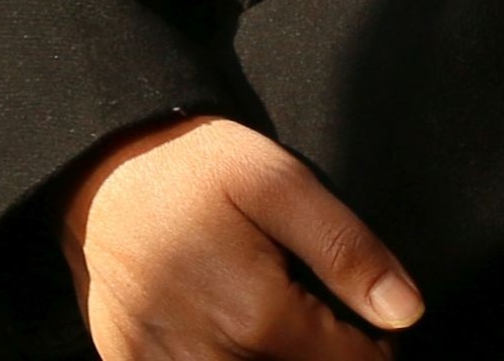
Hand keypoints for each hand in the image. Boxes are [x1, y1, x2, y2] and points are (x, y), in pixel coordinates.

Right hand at [61, 114, 423, 360]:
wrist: (98, 162)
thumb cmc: (192, 166)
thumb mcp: (280, 181)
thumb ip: (346, 249)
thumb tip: (405, 311)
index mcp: (256, 316)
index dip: (376, 347)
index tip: (373, 322)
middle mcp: (208, 357)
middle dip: (323, 355)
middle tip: (322, 318)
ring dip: (274, 359)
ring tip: (275, 323)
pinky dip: (221, 359)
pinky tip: (227, 334)